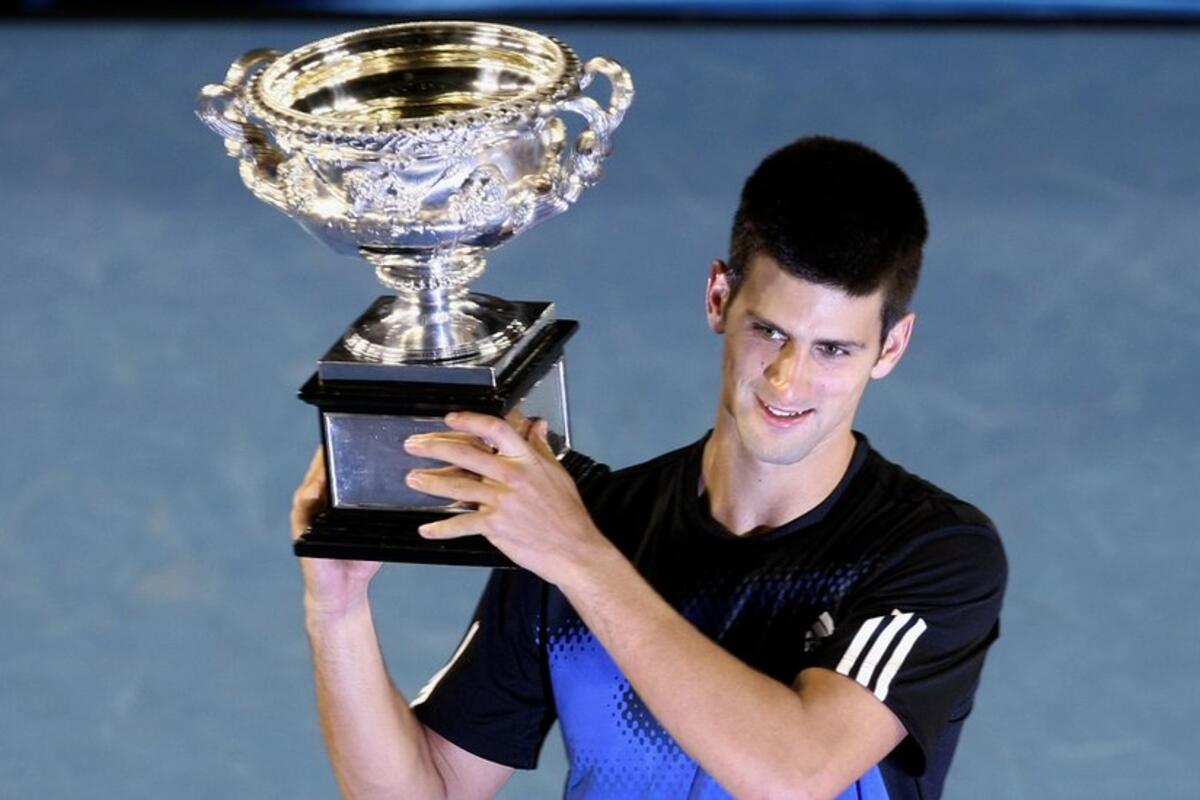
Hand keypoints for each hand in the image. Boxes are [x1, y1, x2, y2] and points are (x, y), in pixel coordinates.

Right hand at [290, 446, 381, 619]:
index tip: (362, 429)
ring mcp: (307, 511)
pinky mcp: (299, 527)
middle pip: (325, 467)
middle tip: (345, 429)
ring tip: (329, 449)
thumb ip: (390, 510)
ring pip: (313, 480)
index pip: (342, 465)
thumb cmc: (364, 557)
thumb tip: (423, 489)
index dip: (349, 446)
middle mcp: (320, 499)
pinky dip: (310, 494)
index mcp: (337, 497)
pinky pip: (303, 505)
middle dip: (333, 449)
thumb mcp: (380, 528)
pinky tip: (318, 486)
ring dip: (320, 466)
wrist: (344, 591)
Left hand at [402, 412, 608, 583]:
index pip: (494, 430)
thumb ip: (540, 448)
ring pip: (457, 487)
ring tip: (412, 479)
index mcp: (527, 460)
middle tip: (414, 445)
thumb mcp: (557, 473)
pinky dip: (442, 528)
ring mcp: (502, 501)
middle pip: (466, 454)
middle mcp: (511, 476)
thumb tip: (537, 425)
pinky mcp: (495, 526)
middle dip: (434, 447)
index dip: (469, 421)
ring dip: (430, 482)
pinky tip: (427, 529)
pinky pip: (462, 524)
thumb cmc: (567, 513)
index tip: (450, 419)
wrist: (573, 549)